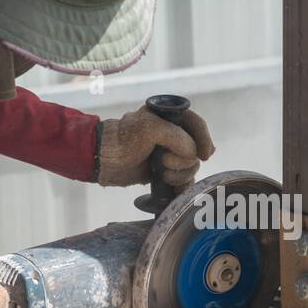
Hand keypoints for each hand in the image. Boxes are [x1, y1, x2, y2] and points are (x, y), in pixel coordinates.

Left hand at [96, 102, 214, 187]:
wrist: (102, 160)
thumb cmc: (122, 139)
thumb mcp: (150, 129)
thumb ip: (177, 137)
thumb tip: (193, 154)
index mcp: (169, 118)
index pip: (197, 125)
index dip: (204, 139)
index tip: (205, 155)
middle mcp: (171, 135)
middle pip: (196, 150)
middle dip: (184, 160)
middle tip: (164, 161)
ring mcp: (168, 154)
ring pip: (191, 167)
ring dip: (179, 174)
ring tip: (161, 174)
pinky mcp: (163, 171)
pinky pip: (183, 180)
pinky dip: (182, 186)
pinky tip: (175, 190)